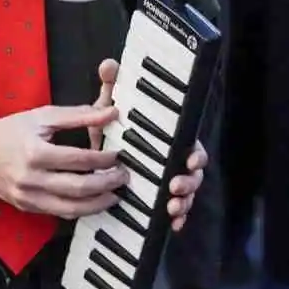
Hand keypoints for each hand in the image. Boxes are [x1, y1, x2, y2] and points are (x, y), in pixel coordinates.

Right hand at [0, 105, 126, 219]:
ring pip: (71, 208)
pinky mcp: (27, 207)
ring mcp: (28, 196)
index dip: (103, 159)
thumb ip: (78, 115)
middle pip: (78, 188)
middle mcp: (31, 178)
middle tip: (123, 177)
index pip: (79, 159)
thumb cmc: (11, 130)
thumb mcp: (43, 116)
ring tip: (114, 195)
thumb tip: (110, 113)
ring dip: (98, 203)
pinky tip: (92, 202)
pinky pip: (59, 213)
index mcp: (36, 152)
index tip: (118, 155)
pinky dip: (79, 210)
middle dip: (106, 184)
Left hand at [91, 57, 210, 232]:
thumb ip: (111, 88)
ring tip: (171, 207)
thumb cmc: (109, 129)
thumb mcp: (107, 109)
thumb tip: (109, 65)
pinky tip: (172, 223)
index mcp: (168, 139)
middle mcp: (172, 161)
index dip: (196, 154)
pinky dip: (177, 218)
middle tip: (174, 186)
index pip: (192, 146)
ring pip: (186, 195)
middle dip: (190, 182)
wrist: (93, 155)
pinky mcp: (157, 200)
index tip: (190, 160)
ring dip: (183, 202)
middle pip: (194, 173)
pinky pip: (174, 212)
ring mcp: (167, 183)